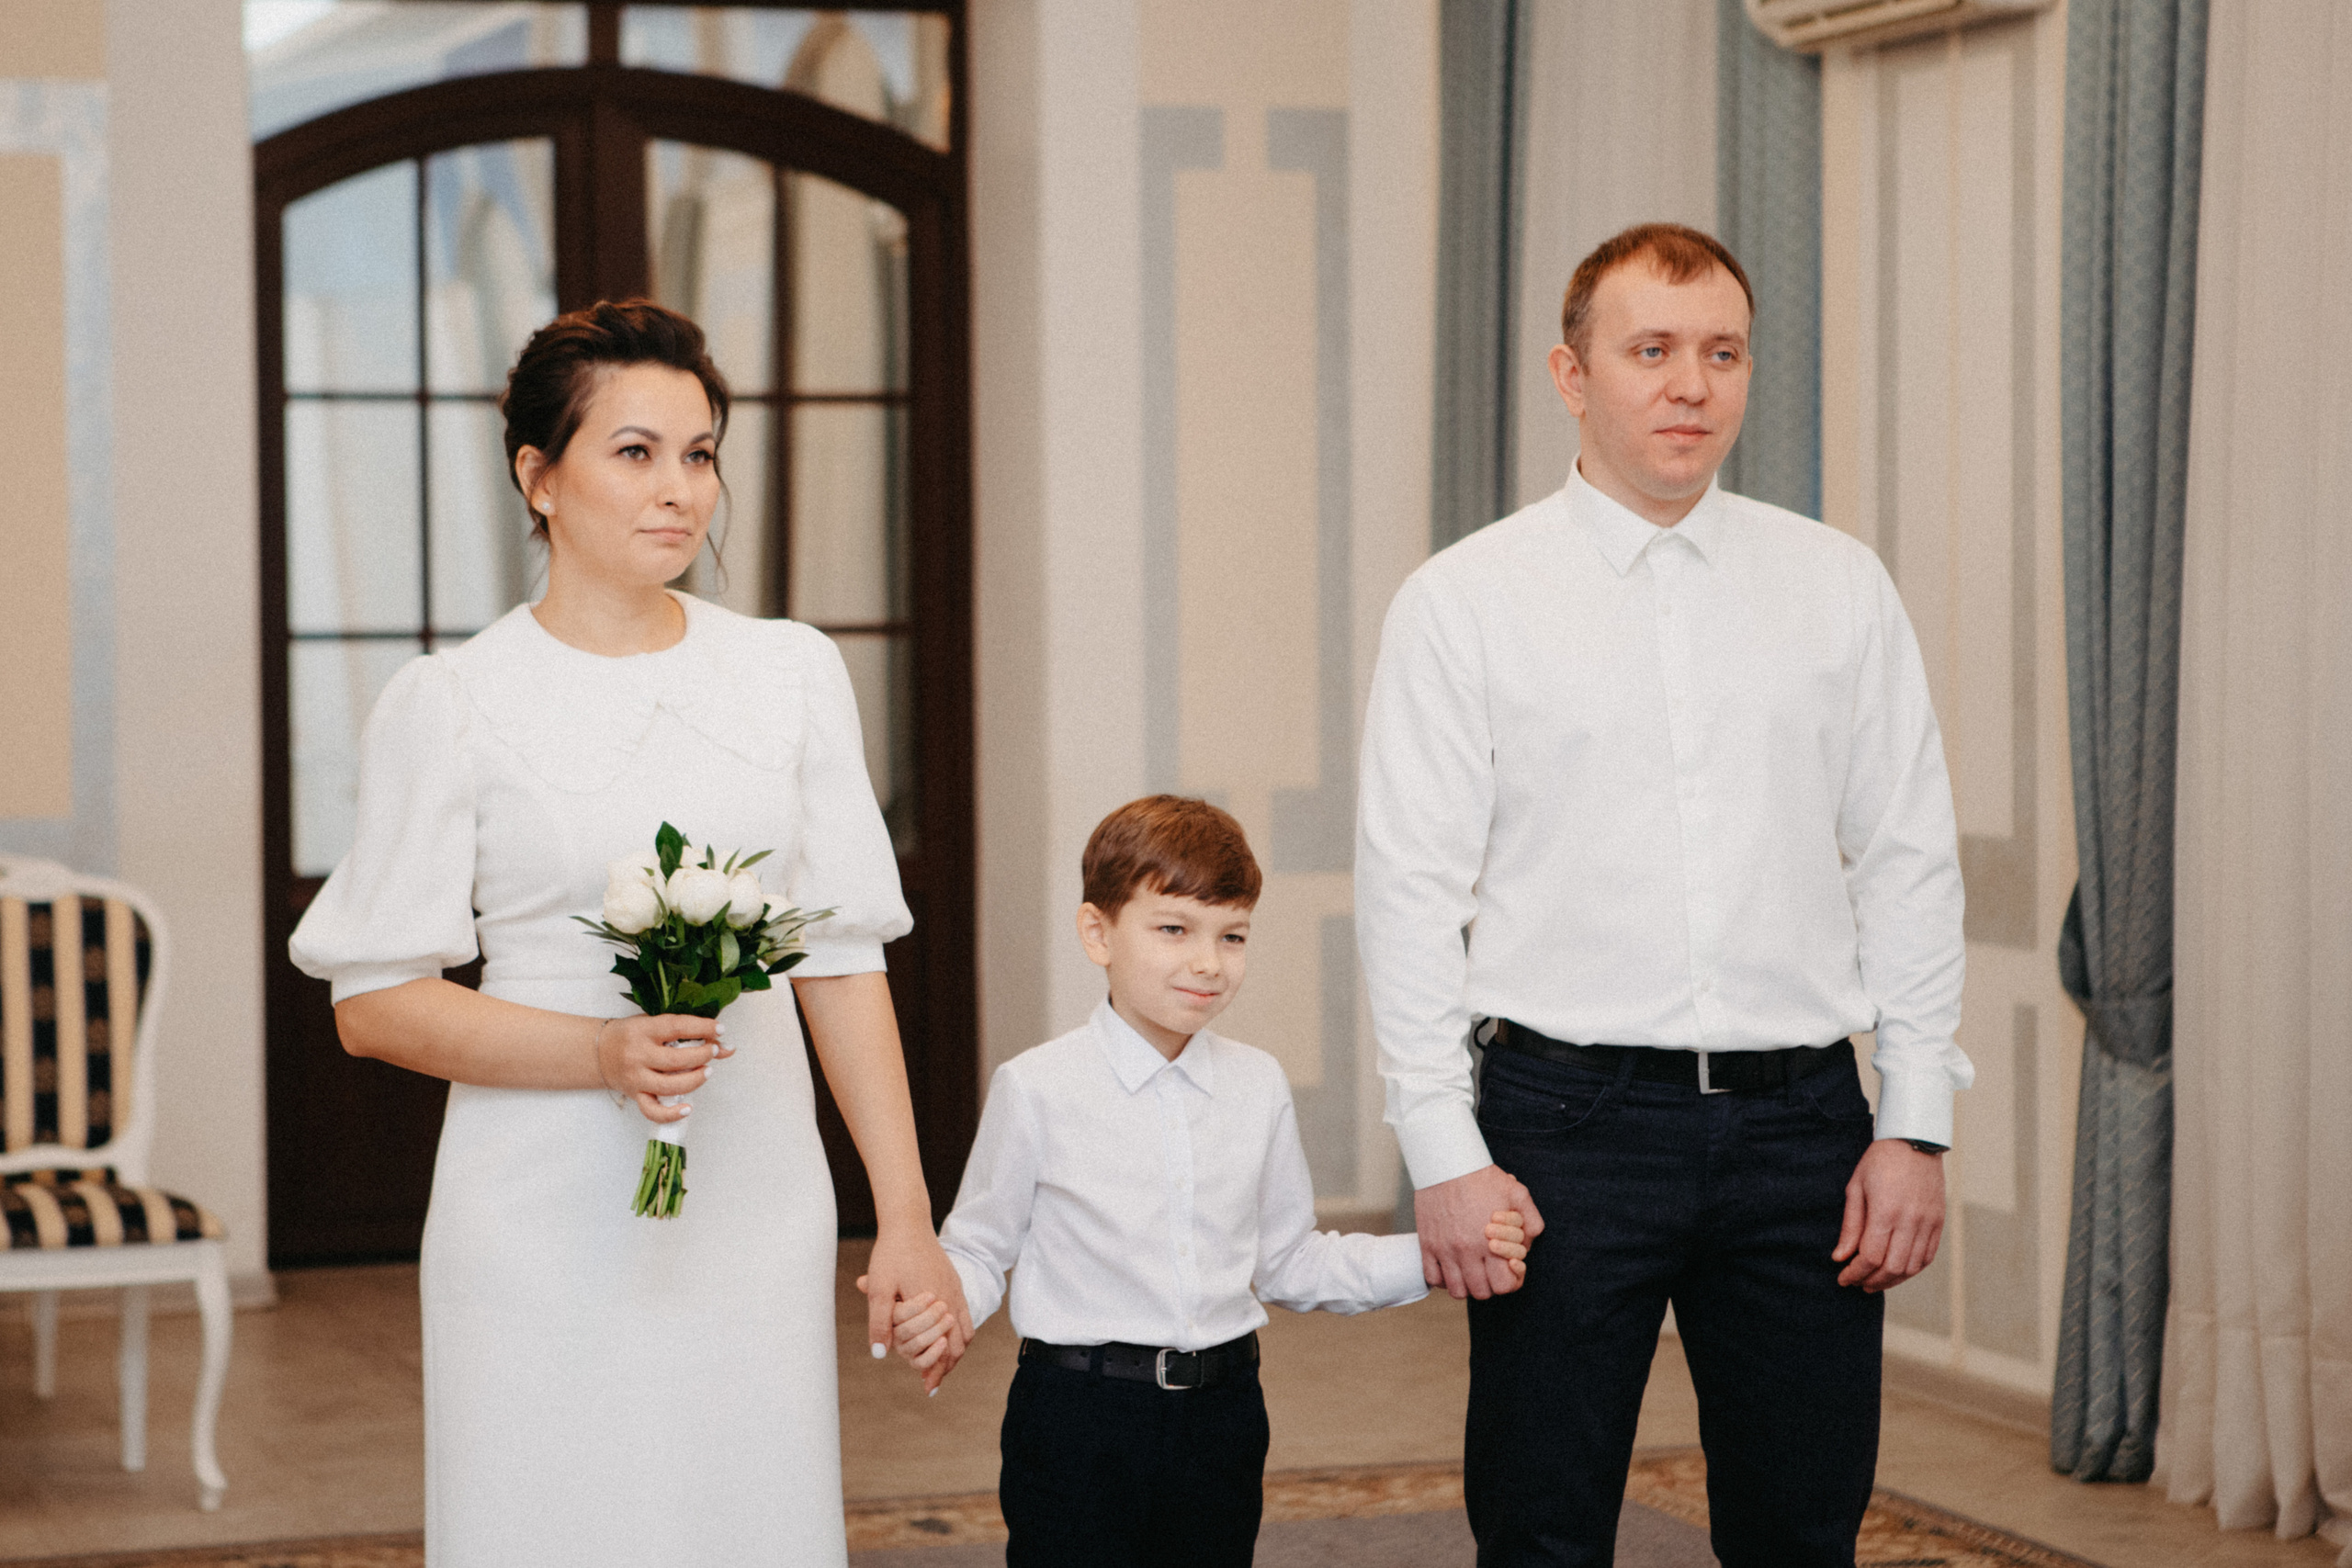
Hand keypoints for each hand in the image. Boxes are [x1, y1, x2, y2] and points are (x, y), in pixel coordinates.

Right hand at [594, 1014, 730, 1124]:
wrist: (598, 1051)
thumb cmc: (631, 1035)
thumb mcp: (656, 1024)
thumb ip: (688, 1033)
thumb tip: (725, 1045)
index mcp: (643, 1030)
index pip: (677, 1027)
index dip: (702, 1028)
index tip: (720, 1030)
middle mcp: (638, 1055)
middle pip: (675, 1060)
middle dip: (701, 1056)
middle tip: (714, 1051)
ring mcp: (636, 1078)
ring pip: (669, 1086)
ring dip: (694, 1080)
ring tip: (707, 1071)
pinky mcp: (635, 1095)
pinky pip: (653, 1111)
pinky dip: (671, 1114)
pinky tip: (687, 1108)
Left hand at [857, 1228, 973, 1391]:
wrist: (907, 1222)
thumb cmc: (891, 1254)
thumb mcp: (879, 1289)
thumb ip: (880, 1323)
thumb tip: (881, 1355)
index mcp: (936, 1305)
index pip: (945, 1349)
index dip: (937, 1371)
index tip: (929, 1389)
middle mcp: (951, 1299)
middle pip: (959, 1344)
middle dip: (947, 1365)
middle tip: (933, 1382)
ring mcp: (955, 1289)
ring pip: (965, 1330)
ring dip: (954, 1350)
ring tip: (940, 1363)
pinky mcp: (954, 1281)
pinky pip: (965, 1314)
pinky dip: (958, 1331)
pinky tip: (945, 1334)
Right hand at [1415, 1165, 1544, 1299]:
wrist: (1446, 1163)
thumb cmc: (1483, 1178)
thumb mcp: (1517, 1193)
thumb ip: (1532, 1221)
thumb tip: (1529, 1246)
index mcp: (1491, 1242)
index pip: (1503, 1285)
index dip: (1510, 1281)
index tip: (1508, 1269)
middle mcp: (1466, 1250)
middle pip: (1481, 1292)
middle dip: (1490, 1284)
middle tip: (1490, 1269)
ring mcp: (1444, 1249)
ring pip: (1456, 1291)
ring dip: (1467, 1285)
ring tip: (1471, 1270)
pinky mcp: (1426, 1244)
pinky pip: (1433, 1278)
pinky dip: (1442, 1279)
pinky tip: (1451, 1267)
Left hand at [1833, 1138, 1945, 1290]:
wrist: (1914, 1141)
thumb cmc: (1879, 1162)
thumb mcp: (1856, 1188)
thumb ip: (1851, 1226)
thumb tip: (1840, 1257)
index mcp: (1886, 1212)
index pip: (1870, 1257)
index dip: (1855, 1273)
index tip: (1843, 1278)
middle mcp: (1910, 1221)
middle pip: (1892, 1268)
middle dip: (1872, 1281)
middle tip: (1857, 1283)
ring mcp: (1928, 1223)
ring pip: (1912, 1267)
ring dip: (1892, 1280)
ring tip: (1875, 1281)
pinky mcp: (1939, 1222)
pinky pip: (1927, 1256)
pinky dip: (1912, 1269)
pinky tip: (1897, 1270)